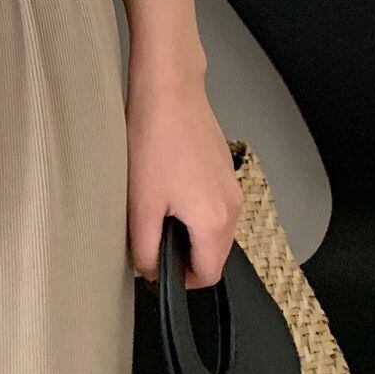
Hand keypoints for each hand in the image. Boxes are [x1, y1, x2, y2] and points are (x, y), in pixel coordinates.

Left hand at [125, 68, 242, 289]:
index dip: (180, 282)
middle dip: (184, 255)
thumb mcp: (141, 204)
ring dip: (188, 232)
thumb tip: (150, 272)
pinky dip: (194, 210)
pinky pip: (214, 206)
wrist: (169, 91)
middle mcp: (233, 208)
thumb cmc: (154, 143)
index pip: (208, 275)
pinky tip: (166, 188)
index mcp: (215, 222)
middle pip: (214, 253)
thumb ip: (146, 248)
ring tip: (155, 210)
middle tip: (150, 239)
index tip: (155, 270)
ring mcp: (232, 187)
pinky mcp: (224, 170)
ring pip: (214, 230)